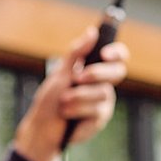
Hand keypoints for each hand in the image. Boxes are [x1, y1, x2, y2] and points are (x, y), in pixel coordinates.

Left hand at [13, 26, 129, 160]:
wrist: (42, 127)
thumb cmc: (50, 99)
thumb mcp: (60, 72)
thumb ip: (77, 53)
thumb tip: (92, 32)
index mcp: (96, 69)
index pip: (117, 57)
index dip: (117, 52)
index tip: (104, 53)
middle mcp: (104, 84)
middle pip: (117, 72)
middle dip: (97, 73)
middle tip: (77, 78)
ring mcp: (104, 102)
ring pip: (102, 92)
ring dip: (78, 96)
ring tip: (63, 101)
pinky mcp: (101, 118)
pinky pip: (96, 109)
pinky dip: (77, 109)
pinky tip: (67, 113)